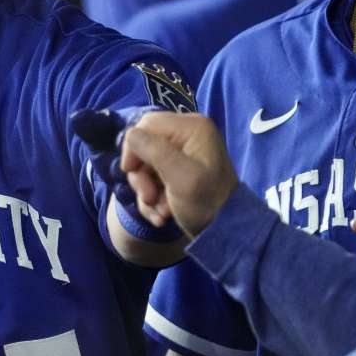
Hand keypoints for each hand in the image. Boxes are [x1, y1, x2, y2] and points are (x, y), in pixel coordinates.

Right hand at [119, 112, 238, 237]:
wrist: (225, 232)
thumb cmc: (207, 203)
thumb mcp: (180, 177)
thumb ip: (154, 150)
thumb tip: (130, 135)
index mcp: (191, 127)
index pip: (146, 124)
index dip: (133, 147)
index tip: (131, 171)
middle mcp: (187, 135)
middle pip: (143, 146)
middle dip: (142, 176)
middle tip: (150, 198)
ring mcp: (183, 154)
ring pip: (145, 166)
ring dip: (147, 191)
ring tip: (161, 211)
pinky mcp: (178, 172)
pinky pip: (153, 179)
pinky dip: (153, 198)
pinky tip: (163, 214)